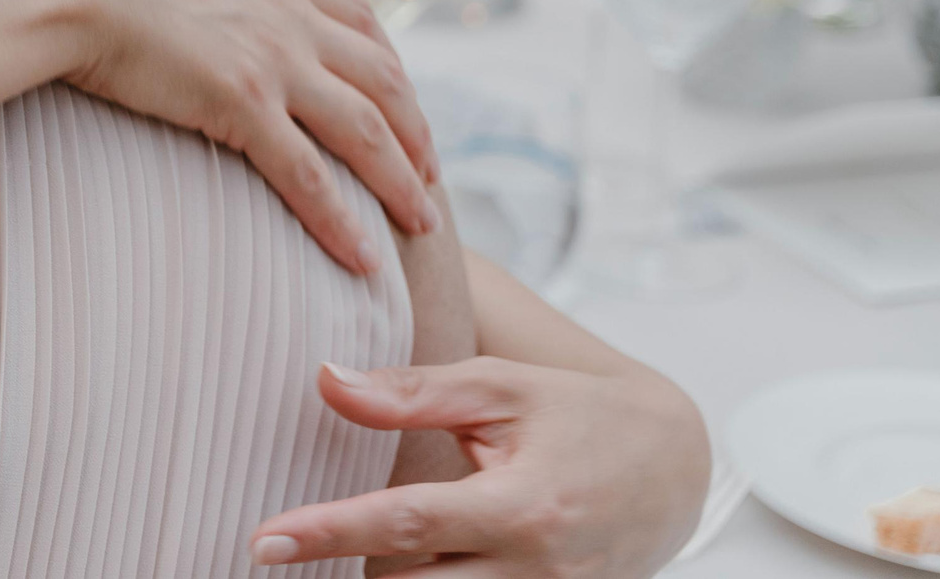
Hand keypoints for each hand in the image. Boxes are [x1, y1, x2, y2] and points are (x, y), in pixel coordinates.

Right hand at [56, 0, 438, 273]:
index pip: (355, 18)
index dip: (386, 61)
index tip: (401, 97)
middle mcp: (286, 14)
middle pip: (381, 76)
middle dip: (414, 126)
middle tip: (428, 170)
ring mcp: (270, 59)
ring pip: (363, 129)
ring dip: (400, 180)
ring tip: (421, 223)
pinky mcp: (240, 103)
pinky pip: (306, 174)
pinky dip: (341, 219)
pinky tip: (362, 258)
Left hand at [250, 357, 710, 576]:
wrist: (675, 467)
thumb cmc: (578, 416)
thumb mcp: (499, 388)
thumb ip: (410, 390)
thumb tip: (325, 380)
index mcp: (522, 506)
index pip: (406, 524)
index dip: (329, 532)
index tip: (263, 540)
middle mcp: (538, 571)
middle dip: (348, 574)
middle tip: (287, 547)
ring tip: (337, 558)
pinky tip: (400, 568)